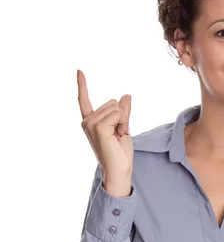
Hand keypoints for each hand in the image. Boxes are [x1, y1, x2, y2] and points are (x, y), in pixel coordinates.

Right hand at [77, 69, 133, 183]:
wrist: (119, 170)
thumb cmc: (119, 153)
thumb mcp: (122, 128)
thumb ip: (123, 112)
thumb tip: (126, 95)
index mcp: (90, 121)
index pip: (84, 99)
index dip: (82, 84)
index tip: (79, 71)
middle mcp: (87, 121)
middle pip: (112, 102)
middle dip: (122, 117)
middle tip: (118, 134)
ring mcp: (91, 124)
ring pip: (117, 107)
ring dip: (123, 121)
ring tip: (117, 137)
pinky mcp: (98, 127)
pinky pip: (119, 114)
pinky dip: (123, 124)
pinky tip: (118, 136)